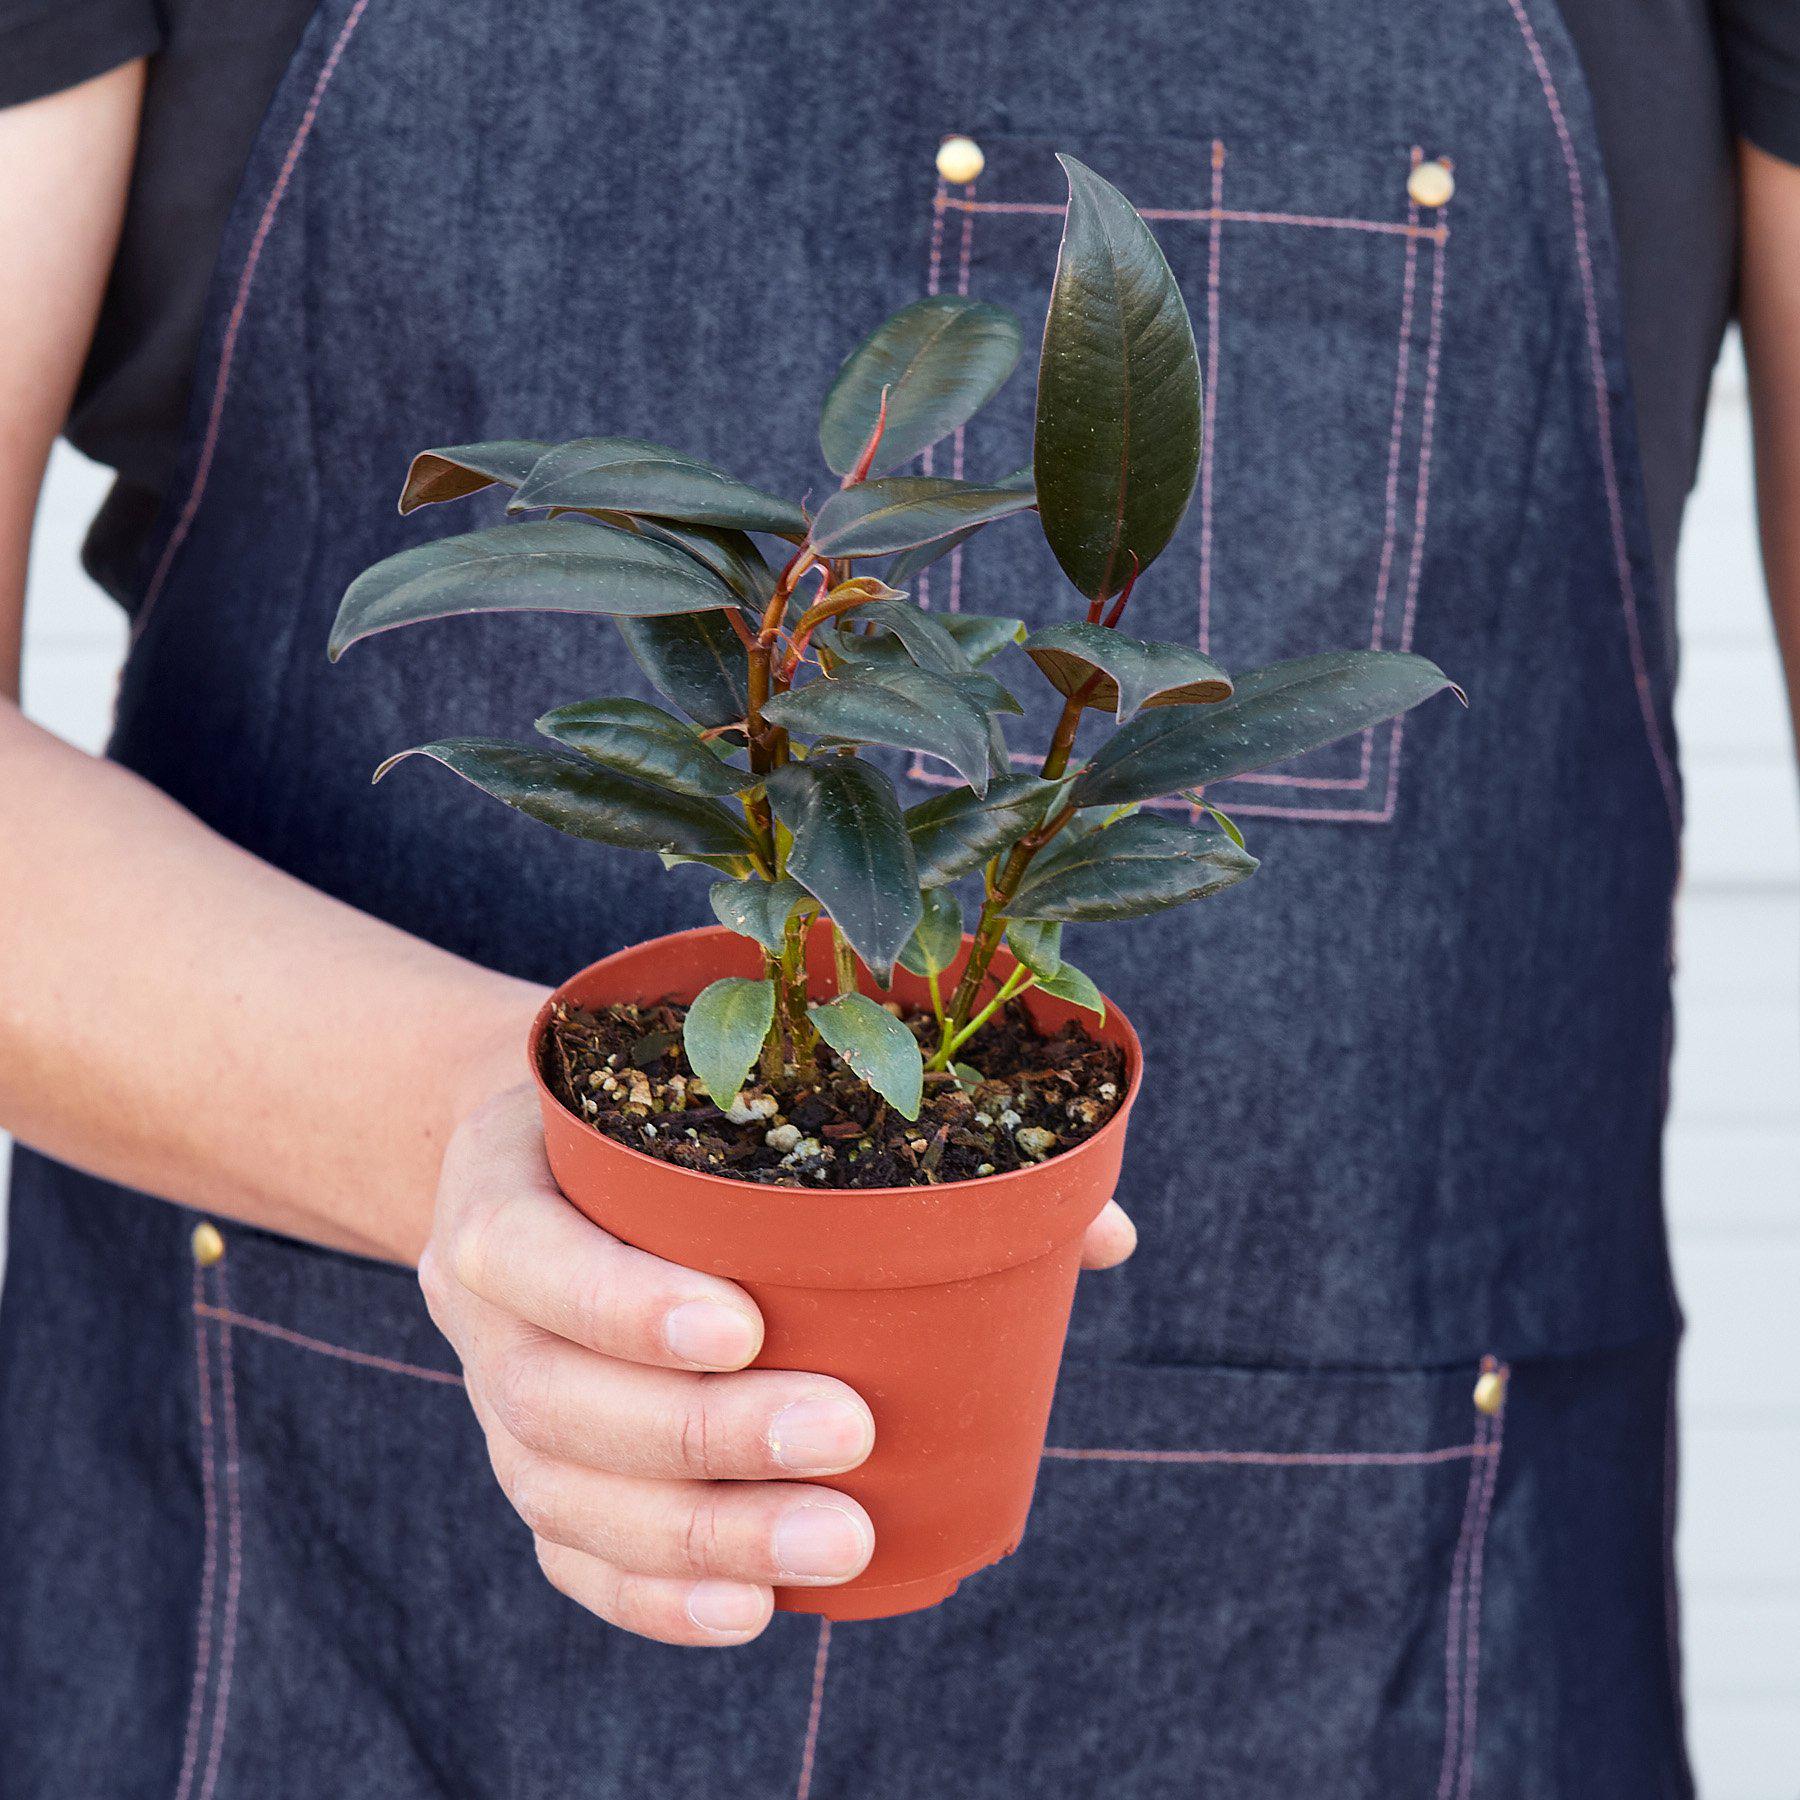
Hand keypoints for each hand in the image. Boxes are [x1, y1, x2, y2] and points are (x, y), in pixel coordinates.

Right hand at [421, 1083, 1135, 1646]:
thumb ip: (884, 1138)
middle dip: (705, 1434)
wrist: (519, 1159)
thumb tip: (1096, 1227)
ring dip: (701, 1534)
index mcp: (507, 1186)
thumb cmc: (651, 1120)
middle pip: (558, 1398)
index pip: (531, 1253)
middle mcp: (482, 1308)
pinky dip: (654, 1596)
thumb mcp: (714, 1089)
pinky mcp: (531, 1470)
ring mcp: (496, 1400)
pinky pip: (568, 1556)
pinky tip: (755, 1611)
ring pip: (566, 1494)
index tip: (750, 1325)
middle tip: (848, 1433)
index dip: (625, 1303)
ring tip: (839, 1539)